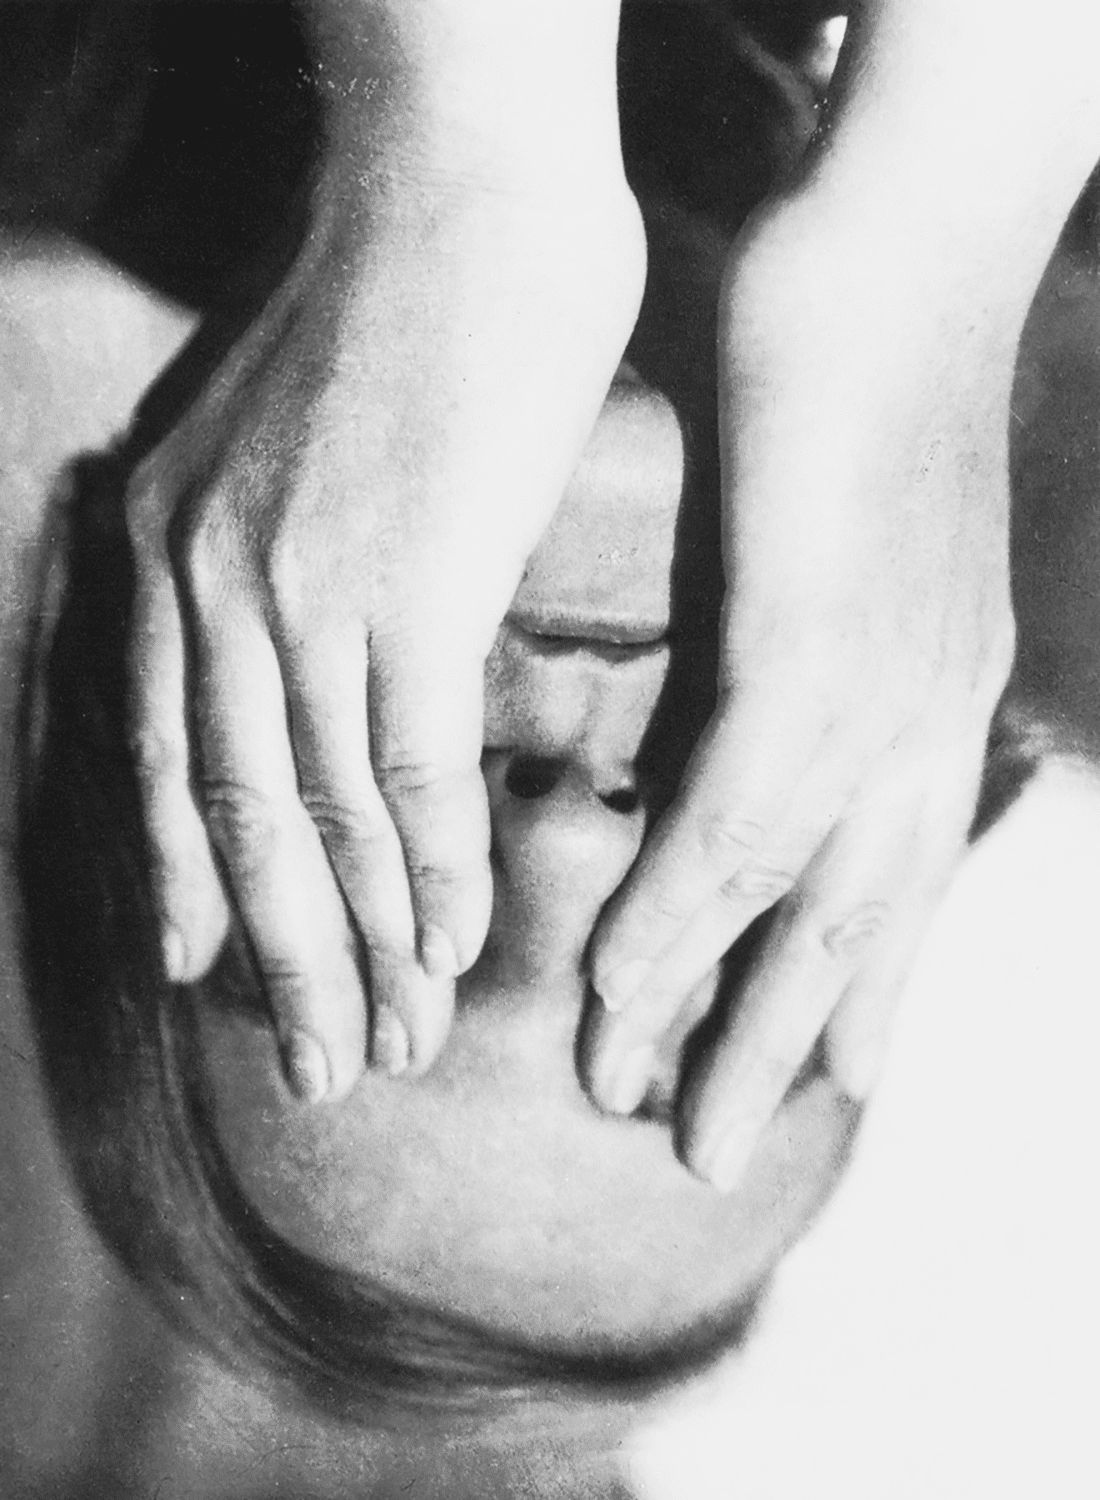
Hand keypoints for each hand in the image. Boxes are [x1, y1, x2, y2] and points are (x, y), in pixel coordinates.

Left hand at [125, 102, 643, 1100]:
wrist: (459, 194)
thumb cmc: (391, 307)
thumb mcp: (273, 439)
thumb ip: (261, 549)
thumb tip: (302, 638)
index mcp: (166, 551)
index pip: (162, 760)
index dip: (185, 882)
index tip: (208, 974)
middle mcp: (209, 587)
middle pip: (237, 820)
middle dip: (282, 961)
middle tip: (321, 1067)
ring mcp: (302, 589)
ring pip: (324, 815)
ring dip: (367, 945)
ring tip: (401, 1041)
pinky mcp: (410, 585)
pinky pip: (413, 765)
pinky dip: (436, 867)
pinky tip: (458, 942)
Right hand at [584, 194, 1015, 1187]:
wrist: (895, 262)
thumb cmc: (847, 384)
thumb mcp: (826, 547)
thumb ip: (781, 643)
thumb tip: (724, 702)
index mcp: (930, 704)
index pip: (888, 884)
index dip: (855, 991)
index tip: (822, 1080)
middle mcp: (924, 728)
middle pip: (850, 933)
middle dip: (773, 1051)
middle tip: (700, 1155)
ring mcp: (882, 699)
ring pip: (790, 906)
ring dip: (700, 1016)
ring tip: (620, 1102)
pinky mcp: (819, 655)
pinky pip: (734, 824)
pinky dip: (670, 918)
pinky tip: (609, 987)